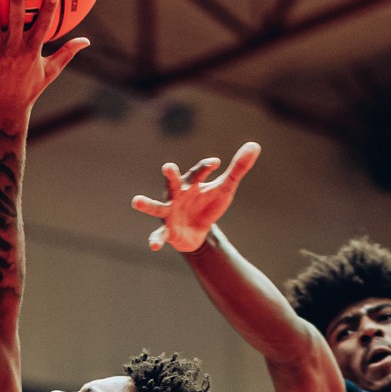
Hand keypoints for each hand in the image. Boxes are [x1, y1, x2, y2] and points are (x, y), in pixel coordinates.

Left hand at [0, 0, 87, 123]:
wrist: (4, 109)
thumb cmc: (28, 89)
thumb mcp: (50, 72)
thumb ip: (66, 53)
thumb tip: (86, 41)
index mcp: (31, 52)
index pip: (42, 28)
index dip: (48, 11)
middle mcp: (14, 50)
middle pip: (16, 22)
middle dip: (16, 2)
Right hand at [131, 144, 259, 252]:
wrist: (199, 232)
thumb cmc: (208, 204)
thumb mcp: (226, 188)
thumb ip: (238, 168)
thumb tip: (254, 145)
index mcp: (191, 183)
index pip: (198, 172)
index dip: (205, 167)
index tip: (216, 163)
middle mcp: (177, 194)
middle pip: (173, 182)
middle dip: (171, 175)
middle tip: (168, 167)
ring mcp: (170, 212)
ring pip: (157, 207)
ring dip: (147, 205)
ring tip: (136, 201)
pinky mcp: (167, 230)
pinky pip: (160, 234)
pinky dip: (156, 239)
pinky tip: (154, 246)